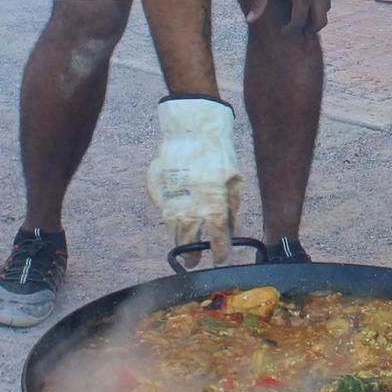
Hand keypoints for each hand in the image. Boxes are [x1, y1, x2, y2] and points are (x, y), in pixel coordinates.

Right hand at [146, 97, 242, 266]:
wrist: (191, 131)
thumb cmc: (218, 154)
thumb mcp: (234, 180)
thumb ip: (232, 207)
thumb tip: (230, 228)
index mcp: (213, 209)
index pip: (217, 242)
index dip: (219, 253)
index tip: (219, 259)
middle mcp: (190, 211)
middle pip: (188, 244)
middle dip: (191, 256)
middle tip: (193, 260)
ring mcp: (170, 203)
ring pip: (172, 232)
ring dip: (178, 241)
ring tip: (182, 244)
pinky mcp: (156, 194)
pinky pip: (162, 210)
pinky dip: (169, 215)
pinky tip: (175, 211)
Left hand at [247, 0, 332, 34]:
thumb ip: (259, 3)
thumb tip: (250, 20)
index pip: (299, 22)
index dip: (290, 29)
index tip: (284, 31)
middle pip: (320, 20)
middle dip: (312, 29)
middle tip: (302, 31)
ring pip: (327, 6)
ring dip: (319, 13)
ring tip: (308, 15)